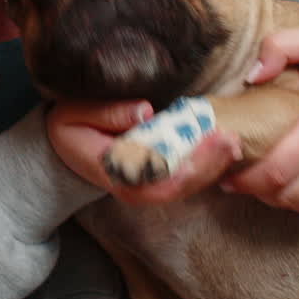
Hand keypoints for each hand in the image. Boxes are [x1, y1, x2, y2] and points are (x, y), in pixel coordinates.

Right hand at [47, 99, 240, 204]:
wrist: (66, 146)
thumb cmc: (71, 127)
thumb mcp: (74, 115)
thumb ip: (106, 113)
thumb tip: (145, 111)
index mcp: (114, 174)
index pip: (153, 181)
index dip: (182, 167)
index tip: (205, 142)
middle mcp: (136, 187)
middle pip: (178, 186)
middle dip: (207, 164)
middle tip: (230, 138)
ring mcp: (149, 185)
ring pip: (187, 185)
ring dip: (213, 164)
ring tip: (232, 141)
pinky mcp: (160, 176)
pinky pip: (188, 175)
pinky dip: (208, 162)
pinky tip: (224, 144)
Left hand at [220, 29, 298, 210]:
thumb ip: (279, 46)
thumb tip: (251, 76)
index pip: (277, 169)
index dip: (246, 178)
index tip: (225, 171)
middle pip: (284, 192)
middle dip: (251, 189)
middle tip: (230, 178)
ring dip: (270, 197)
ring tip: (251, 181)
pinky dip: (293, 199)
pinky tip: (278, 185)